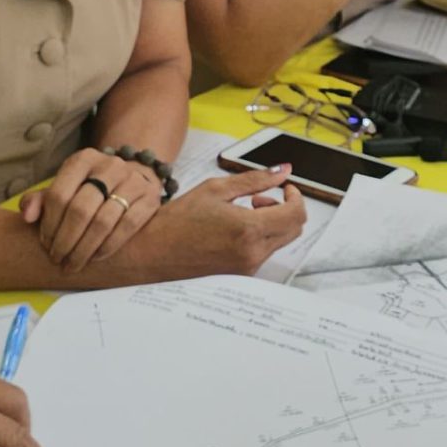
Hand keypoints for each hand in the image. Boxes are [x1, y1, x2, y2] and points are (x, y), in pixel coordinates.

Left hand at [23, 148, 164, 271]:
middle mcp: (109, 166)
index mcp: (82, 159)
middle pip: (81, 210)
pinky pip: (127, 227)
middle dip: (66, 240)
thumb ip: (40, 200)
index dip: (49, 224)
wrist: (133, 177)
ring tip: (73, 264)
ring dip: (84, 248)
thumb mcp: (65, 187)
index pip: (59, 194)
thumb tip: (27, 217)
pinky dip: (108, 246)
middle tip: (58, 259)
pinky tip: (96, 257)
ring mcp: (132, 181)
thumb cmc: (91, 188)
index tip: (46, 244)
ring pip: (103, 221)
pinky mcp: (150, 198)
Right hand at [135, 166, 307, 275]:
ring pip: (279, 242)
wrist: (150, 253)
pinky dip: (258, 237)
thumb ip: (255, 180)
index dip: (296, 197)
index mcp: (249, 229)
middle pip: (293, 230)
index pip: (296, 214)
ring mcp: (247, 268)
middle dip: (284, 208)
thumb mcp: (216, 189)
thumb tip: (282, 171)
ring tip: (240, 213)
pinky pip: (263, 253)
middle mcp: (253, 253)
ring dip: (270, 223)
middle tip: (259, 198)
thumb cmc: (176, 221)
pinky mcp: (240, 276)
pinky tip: (232, 230)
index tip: (284, 188)